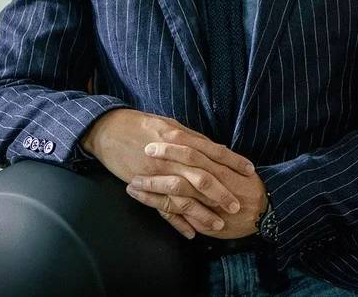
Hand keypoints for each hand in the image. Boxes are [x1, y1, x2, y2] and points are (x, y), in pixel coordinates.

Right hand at [80, 109, 256, 238]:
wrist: (107, 130)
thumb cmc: (140, 125)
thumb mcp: (169, 124)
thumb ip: (192, 139)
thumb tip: (215, 149)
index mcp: (180, 137)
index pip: (213, 151)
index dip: (233, 162)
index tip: (250, 172)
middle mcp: (171, 155)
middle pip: (202, 177)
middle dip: (221, 193)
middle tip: (237, 206)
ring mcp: (156, 172)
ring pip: (184, 196)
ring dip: (201, 213)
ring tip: (217, 225)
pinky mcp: (143, 185)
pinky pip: (162, 207)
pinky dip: (176, 222)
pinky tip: (189, 233)